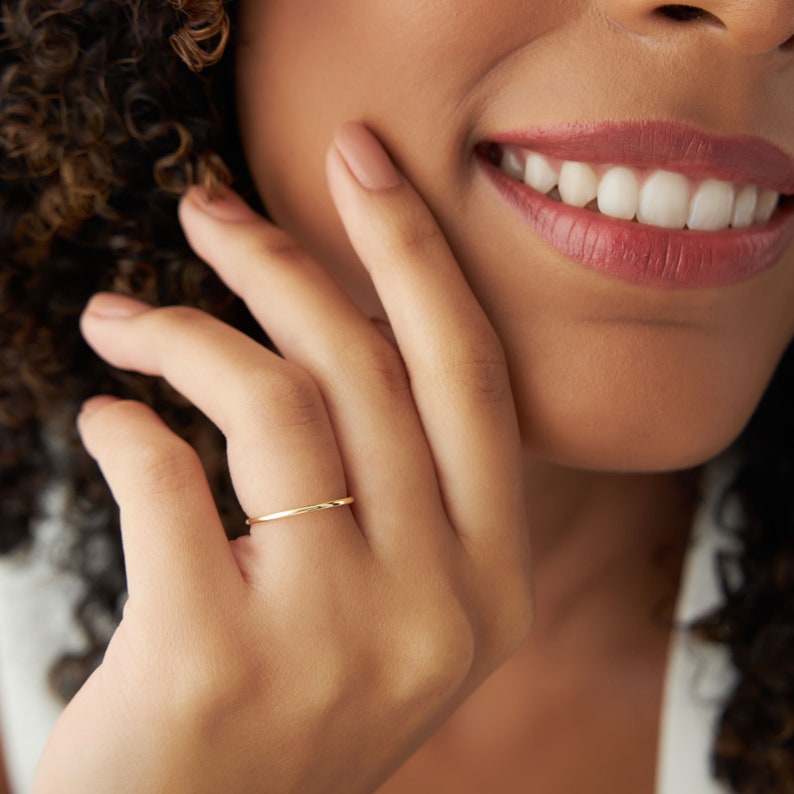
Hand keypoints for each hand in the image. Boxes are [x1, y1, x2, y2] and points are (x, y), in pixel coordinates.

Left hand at [34, 123, 532, 792]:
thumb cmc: (290, 695)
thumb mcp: (385, 594)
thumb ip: (398, 480)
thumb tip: (336, 319)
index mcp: (492, 583)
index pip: (471, 377)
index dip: (417, 254)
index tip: (363, 160)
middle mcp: (439, 608)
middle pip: (373, 367)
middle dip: (287, 258)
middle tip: (209, 208)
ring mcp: (337, 640)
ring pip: (275, 403)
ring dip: (183, 333)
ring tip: (119, 317)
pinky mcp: (216, 665)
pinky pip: (163, 477)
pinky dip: (121, 425)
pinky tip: (102, 423)